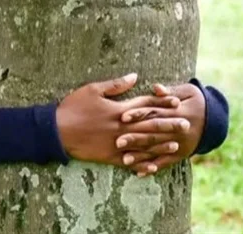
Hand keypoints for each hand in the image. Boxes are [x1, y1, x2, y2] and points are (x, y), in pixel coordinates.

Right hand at [56, 73, 181, 166]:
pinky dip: (142, 164)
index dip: (162, 103)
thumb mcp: (92, 89)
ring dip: (161, 145)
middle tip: (186, 125)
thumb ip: (115, 85)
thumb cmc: (73, 107)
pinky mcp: (109, 156)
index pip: (145, 105)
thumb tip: (134, 76)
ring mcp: (116, 143)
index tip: (176, 102)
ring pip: (143, 145)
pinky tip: (154, 166)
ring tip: (176, 145)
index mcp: (118, 110)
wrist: (56, 130)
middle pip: (150, 126)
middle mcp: (121, 127)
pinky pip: (130, 161)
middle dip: (169, 125)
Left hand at [117, 83, 205, 175]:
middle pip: (153, 133)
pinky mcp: (180, 154)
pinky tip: (140, 173)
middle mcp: (177, 130)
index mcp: (176, 112)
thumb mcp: (187, 92)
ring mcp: (179, 144)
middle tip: (118, 141)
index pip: (154, 113)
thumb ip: (170, 91)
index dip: (139, 114)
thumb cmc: (196, 101)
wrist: (215, 120)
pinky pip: (165, 162)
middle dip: (135, 138)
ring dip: (141, 156)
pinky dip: (153, 168)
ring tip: (125, 160)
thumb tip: (156, 88)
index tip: (123, 117)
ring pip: (157, 150)